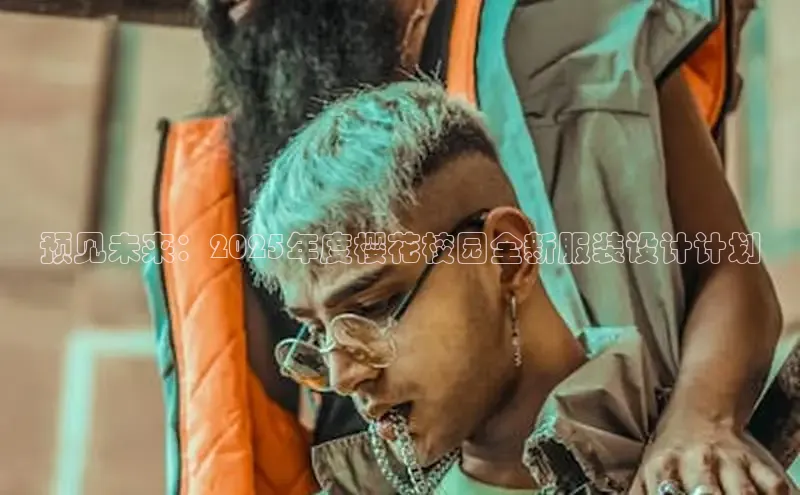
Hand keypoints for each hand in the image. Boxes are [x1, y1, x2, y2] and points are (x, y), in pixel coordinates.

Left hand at [629, 418, 790, 494]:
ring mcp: (727, 461)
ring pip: (741, 492)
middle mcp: (695, 462)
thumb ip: (637, 494)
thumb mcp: (645, 471)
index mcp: (662, 467)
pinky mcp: (754, 460)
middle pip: (706, 494)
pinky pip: (773, 485)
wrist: (700, 410)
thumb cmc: (669, 451)